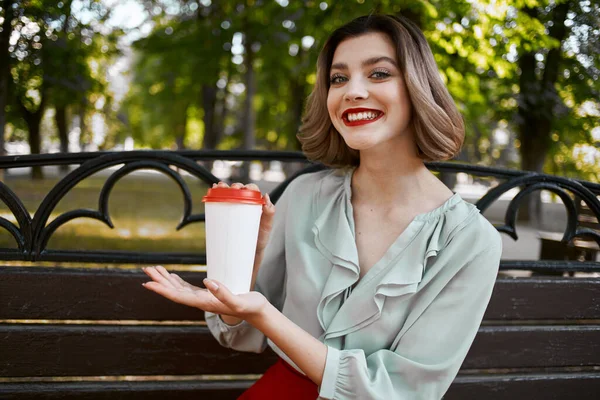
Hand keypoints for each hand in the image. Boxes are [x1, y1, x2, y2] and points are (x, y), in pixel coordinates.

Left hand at [142, 266, 268, 320]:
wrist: (258, 312)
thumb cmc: (250, 307)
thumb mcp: (239, 300)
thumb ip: (224, 293)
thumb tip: (207, 282)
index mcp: (204, 303)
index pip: (178, 296)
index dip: (162, 289)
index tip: (148, 283)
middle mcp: (200, 301)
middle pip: (174, 291)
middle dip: (159, 280)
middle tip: (146, 269)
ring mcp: (203, 298)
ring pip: (179, 288)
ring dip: (166, 279)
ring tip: (154, 269)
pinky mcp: (209, 294)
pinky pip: (188, 288)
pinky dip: (177, 281)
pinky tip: (172, 276)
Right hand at [213, 181, 275, 252]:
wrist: (250, 252)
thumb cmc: (260, 239)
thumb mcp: (267, 226)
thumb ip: (270, 213)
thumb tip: (266, 197)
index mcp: (256, 204)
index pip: (252, 190)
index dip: (247, 187)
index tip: (244, 189)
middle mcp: (245, 204)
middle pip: (239, 190)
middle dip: (233, 187)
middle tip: (231, 190)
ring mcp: (235, 210)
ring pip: (229, 194)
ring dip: (223, 188)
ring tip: (219, 188)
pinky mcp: (227, 216)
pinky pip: (221, 204)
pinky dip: (216, 195)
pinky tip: (213, 192)